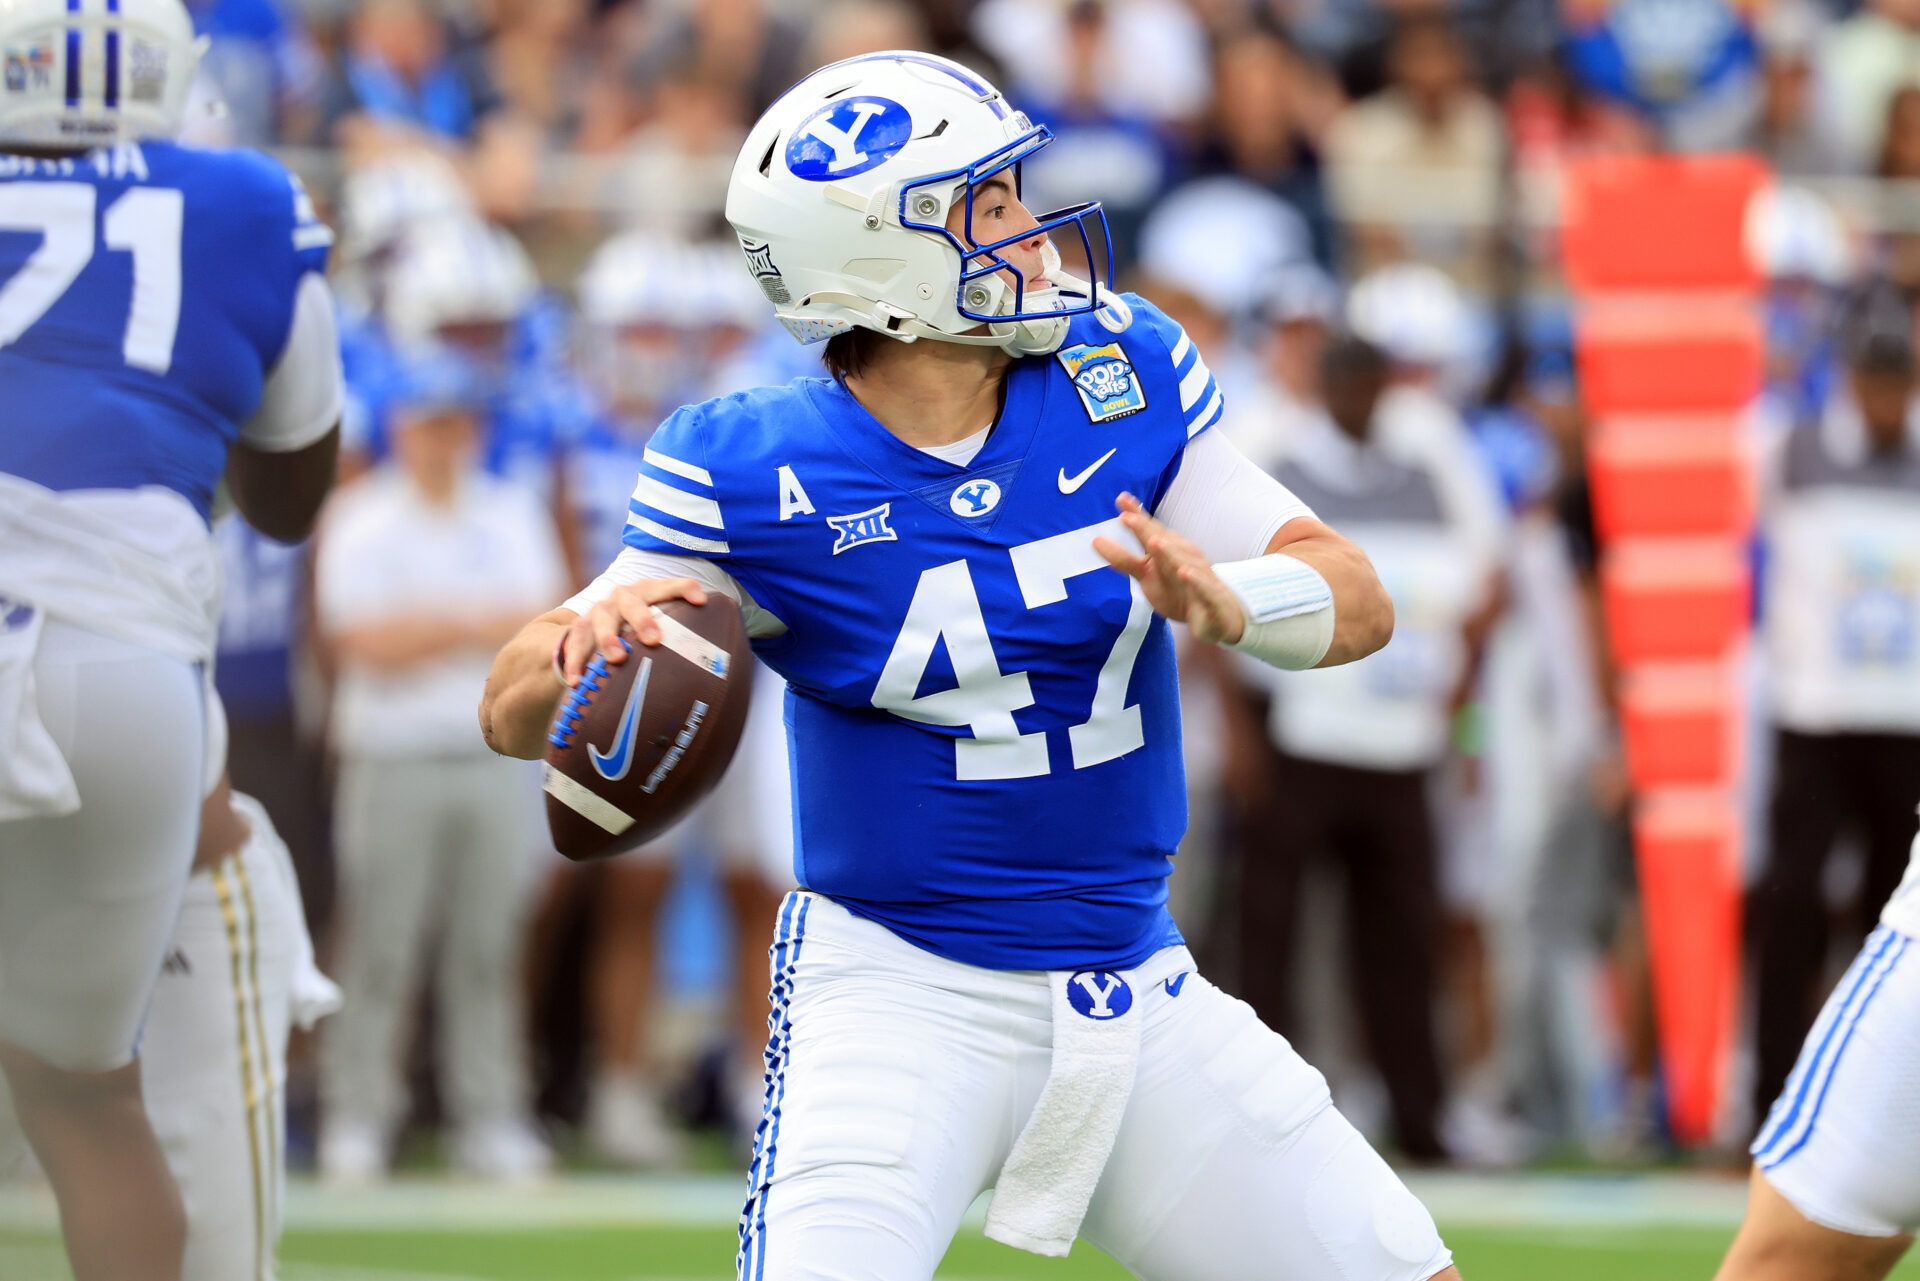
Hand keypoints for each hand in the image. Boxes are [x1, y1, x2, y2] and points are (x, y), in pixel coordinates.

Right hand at [558, 577, 708, 684]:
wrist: (601, 617)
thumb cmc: (644, 623)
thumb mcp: (662, 620)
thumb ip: (687, 635)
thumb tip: (724, 667)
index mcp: (648, 592)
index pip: (670, 585)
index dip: (685, 589)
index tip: (701, 601)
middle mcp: (622, 598)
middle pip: (632, 603)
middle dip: (643, 619)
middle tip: (654, 640)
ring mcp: (599, 612)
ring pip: (601, 622)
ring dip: (608, 639)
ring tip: (617, 658)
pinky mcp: (580, 628)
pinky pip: (574, 644)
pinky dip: (575, 662)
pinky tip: (577, 681)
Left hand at [1092, 493, 1246, 645]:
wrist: (1219, 614)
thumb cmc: (1181, 589)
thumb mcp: (1148, 574)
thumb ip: (1124, 558)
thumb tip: (1096, 541)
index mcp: (1167, 551)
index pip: (1150, 530)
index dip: (1136, 516)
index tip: (1120, 499)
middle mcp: (1182, 557)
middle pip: (1163, 541)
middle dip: (1146, 529)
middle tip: (1126, 518)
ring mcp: (1198, 575)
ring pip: (1183, 561)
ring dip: (1169, 551)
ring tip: (1154, 542)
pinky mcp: (1211, 595)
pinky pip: (1202, 586)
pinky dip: (1195, 579)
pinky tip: (1184, 572)